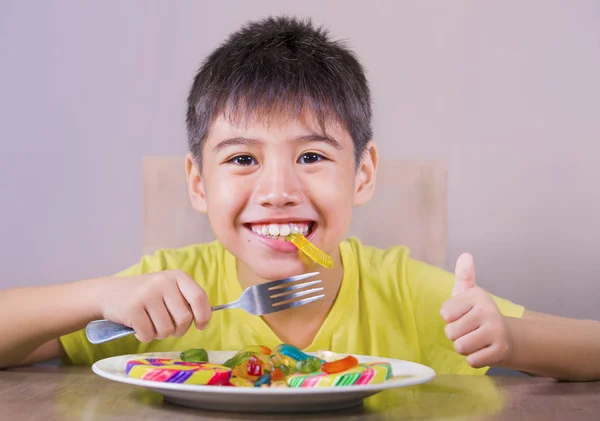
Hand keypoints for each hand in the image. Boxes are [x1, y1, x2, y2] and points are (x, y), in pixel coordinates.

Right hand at [98, 270, 210, 342]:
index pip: (199, 297)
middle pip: (184, 319)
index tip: (200, 325)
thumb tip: (204, 319)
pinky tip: (138, 327)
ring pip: (166, 330)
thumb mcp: (167, 289)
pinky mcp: (132, 309)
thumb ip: (185, 299)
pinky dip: (145, 337)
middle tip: (167, 327)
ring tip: (150, 324)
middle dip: (178, 330)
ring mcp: (147, 295)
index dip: (203, 315)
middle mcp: (163, 282)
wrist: (108, 293)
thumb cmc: (145, 295)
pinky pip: (148, 335)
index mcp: (176, 276)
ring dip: (160, 334)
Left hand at [440, 253, 512, 367]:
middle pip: (451, 332)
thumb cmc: (477, 313)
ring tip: (476, 339)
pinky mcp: (500, 351)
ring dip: (464, 347)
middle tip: (470, 330)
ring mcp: (497, 331)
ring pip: (460, 347)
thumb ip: (463, 275)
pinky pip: (472, 361)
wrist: (506, 336)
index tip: (463, 315)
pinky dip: (474, 359)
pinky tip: (484, 350)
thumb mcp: (468, 293)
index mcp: (477, 295)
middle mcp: (489, 310)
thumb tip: (466, 255)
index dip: (450, 318)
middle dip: (456, 335)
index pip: (445, 313)